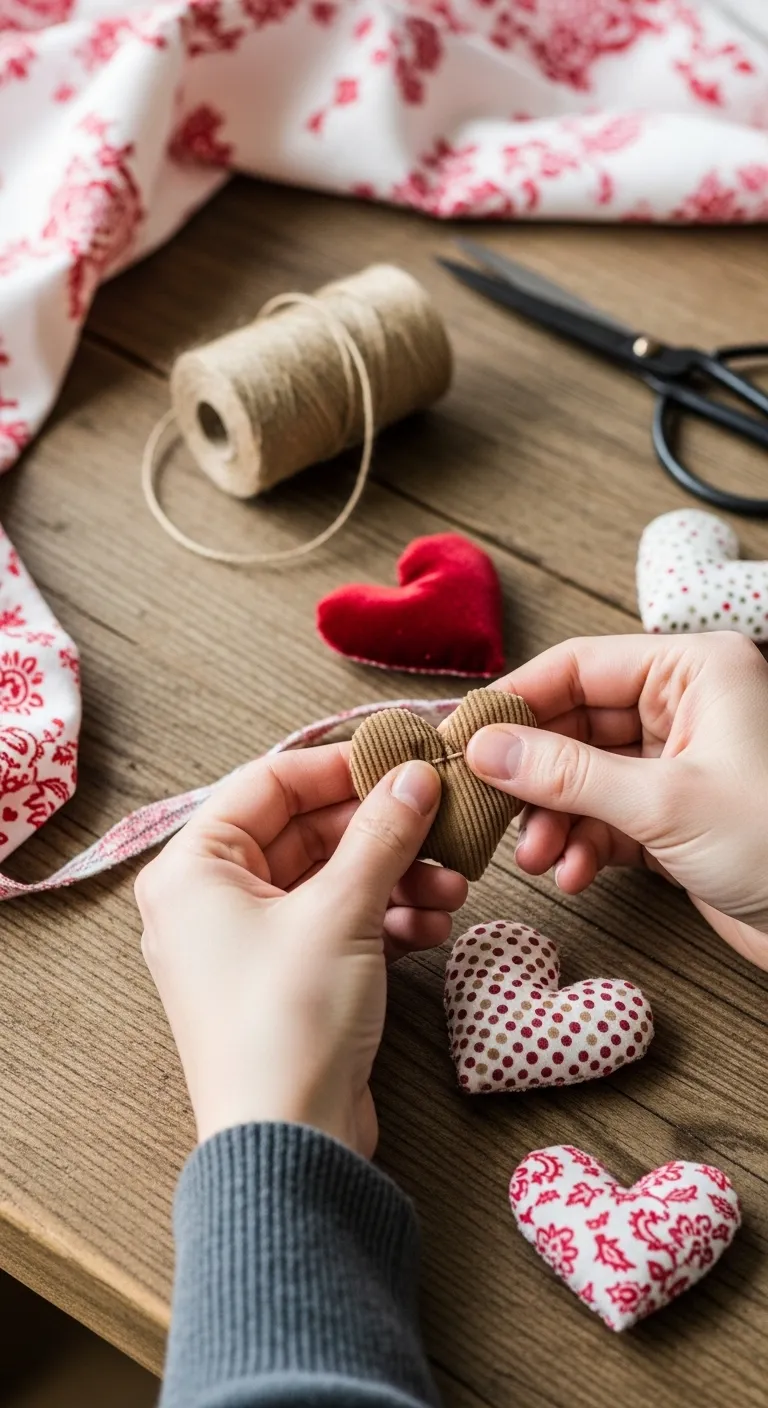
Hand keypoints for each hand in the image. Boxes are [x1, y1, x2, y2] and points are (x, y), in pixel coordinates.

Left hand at [135, 744, 465, 1156]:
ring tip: (452, 889)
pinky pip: (337, 925)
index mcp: (194, 869)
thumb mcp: (342, 911)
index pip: (270, 783)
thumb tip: (414, 777)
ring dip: (395, 878)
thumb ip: (381, 834)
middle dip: (382, 832)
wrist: (290, 1144)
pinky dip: (385, 920)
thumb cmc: (288, 1022)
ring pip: (330, 881)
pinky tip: (433, 930)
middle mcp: (210, 901)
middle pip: (306, 833)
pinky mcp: (285, 981)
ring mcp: (248, 945)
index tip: (403, 758)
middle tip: (444, 822)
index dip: (341, 767)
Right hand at [466, 632, 767, 968]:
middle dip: (532, 776)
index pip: (578, 666)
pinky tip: (572, 874)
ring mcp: (681, 763)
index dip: (516, 702)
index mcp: (695, 671)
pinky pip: (607, 818)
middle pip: (574, 725)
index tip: (462, 738)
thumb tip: (485, 748)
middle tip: (487, 808)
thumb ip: (567, 774)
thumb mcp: (663, 803)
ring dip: (552, 818)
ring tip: (534, 857)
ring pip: (585, 777)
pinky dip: (582, 845)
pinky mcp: (677, 817)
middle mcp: (686, 707)